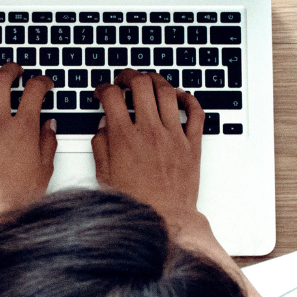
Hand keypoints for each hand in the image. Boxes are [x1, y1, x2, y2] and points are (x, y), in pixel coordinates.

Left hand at [0, 61, 56, 215]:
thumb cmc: (18, 196)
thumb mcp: (44, 168)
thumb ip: (48, 141)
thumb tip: (49, 125)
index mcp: (22, 129)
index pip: (34, 90)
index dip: (42, 81)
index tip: (43, 84)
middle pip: (1, 81)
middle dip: (10, 70)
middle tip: (14, 71)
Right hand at [91, 69, 204, 236]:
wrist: (166, 220)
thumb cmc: (136, 203)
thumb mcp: (105, 176)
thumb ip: (101, 147)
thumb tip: (103, 127)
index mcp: (125, 138)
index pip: (112, 96)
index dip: (103, 89)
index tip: (102, 93)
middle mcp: (150, 132)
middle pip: (141, 84)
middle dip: (129, 76)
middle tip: (125, 80)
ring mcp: (173, 136)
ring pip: (167, 91)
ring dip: (155, 80)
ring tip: (149, 82)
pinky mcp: (192, 144)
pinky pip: (195, 111)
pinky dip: (188, 98)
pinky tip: (180, 97)